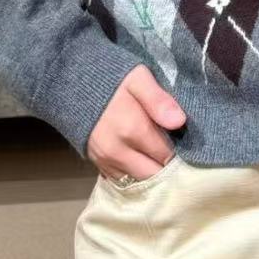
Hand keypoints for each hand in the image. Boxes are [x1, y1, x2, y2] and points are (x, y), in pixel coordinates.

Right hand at [86, 64, 186, 181]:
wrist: (73, 83)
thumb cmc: (112, 78)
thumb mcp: (138, 79)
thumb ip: (158, 100)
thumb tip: (180, 122)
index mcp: (132, 130)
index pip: (167, 155)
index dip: (179, 151)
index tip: (185, 143)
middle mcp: (117, 151)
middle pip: (153, 173)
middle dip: (166, 166)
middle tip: (175, 151)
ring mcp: (104, 160)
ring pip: (137, 180)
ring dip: (150, 171)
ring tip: (158, 155)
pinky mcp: (96, 163)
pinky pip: (121, 179)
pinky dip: (133, 173)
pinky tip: (141, 159)